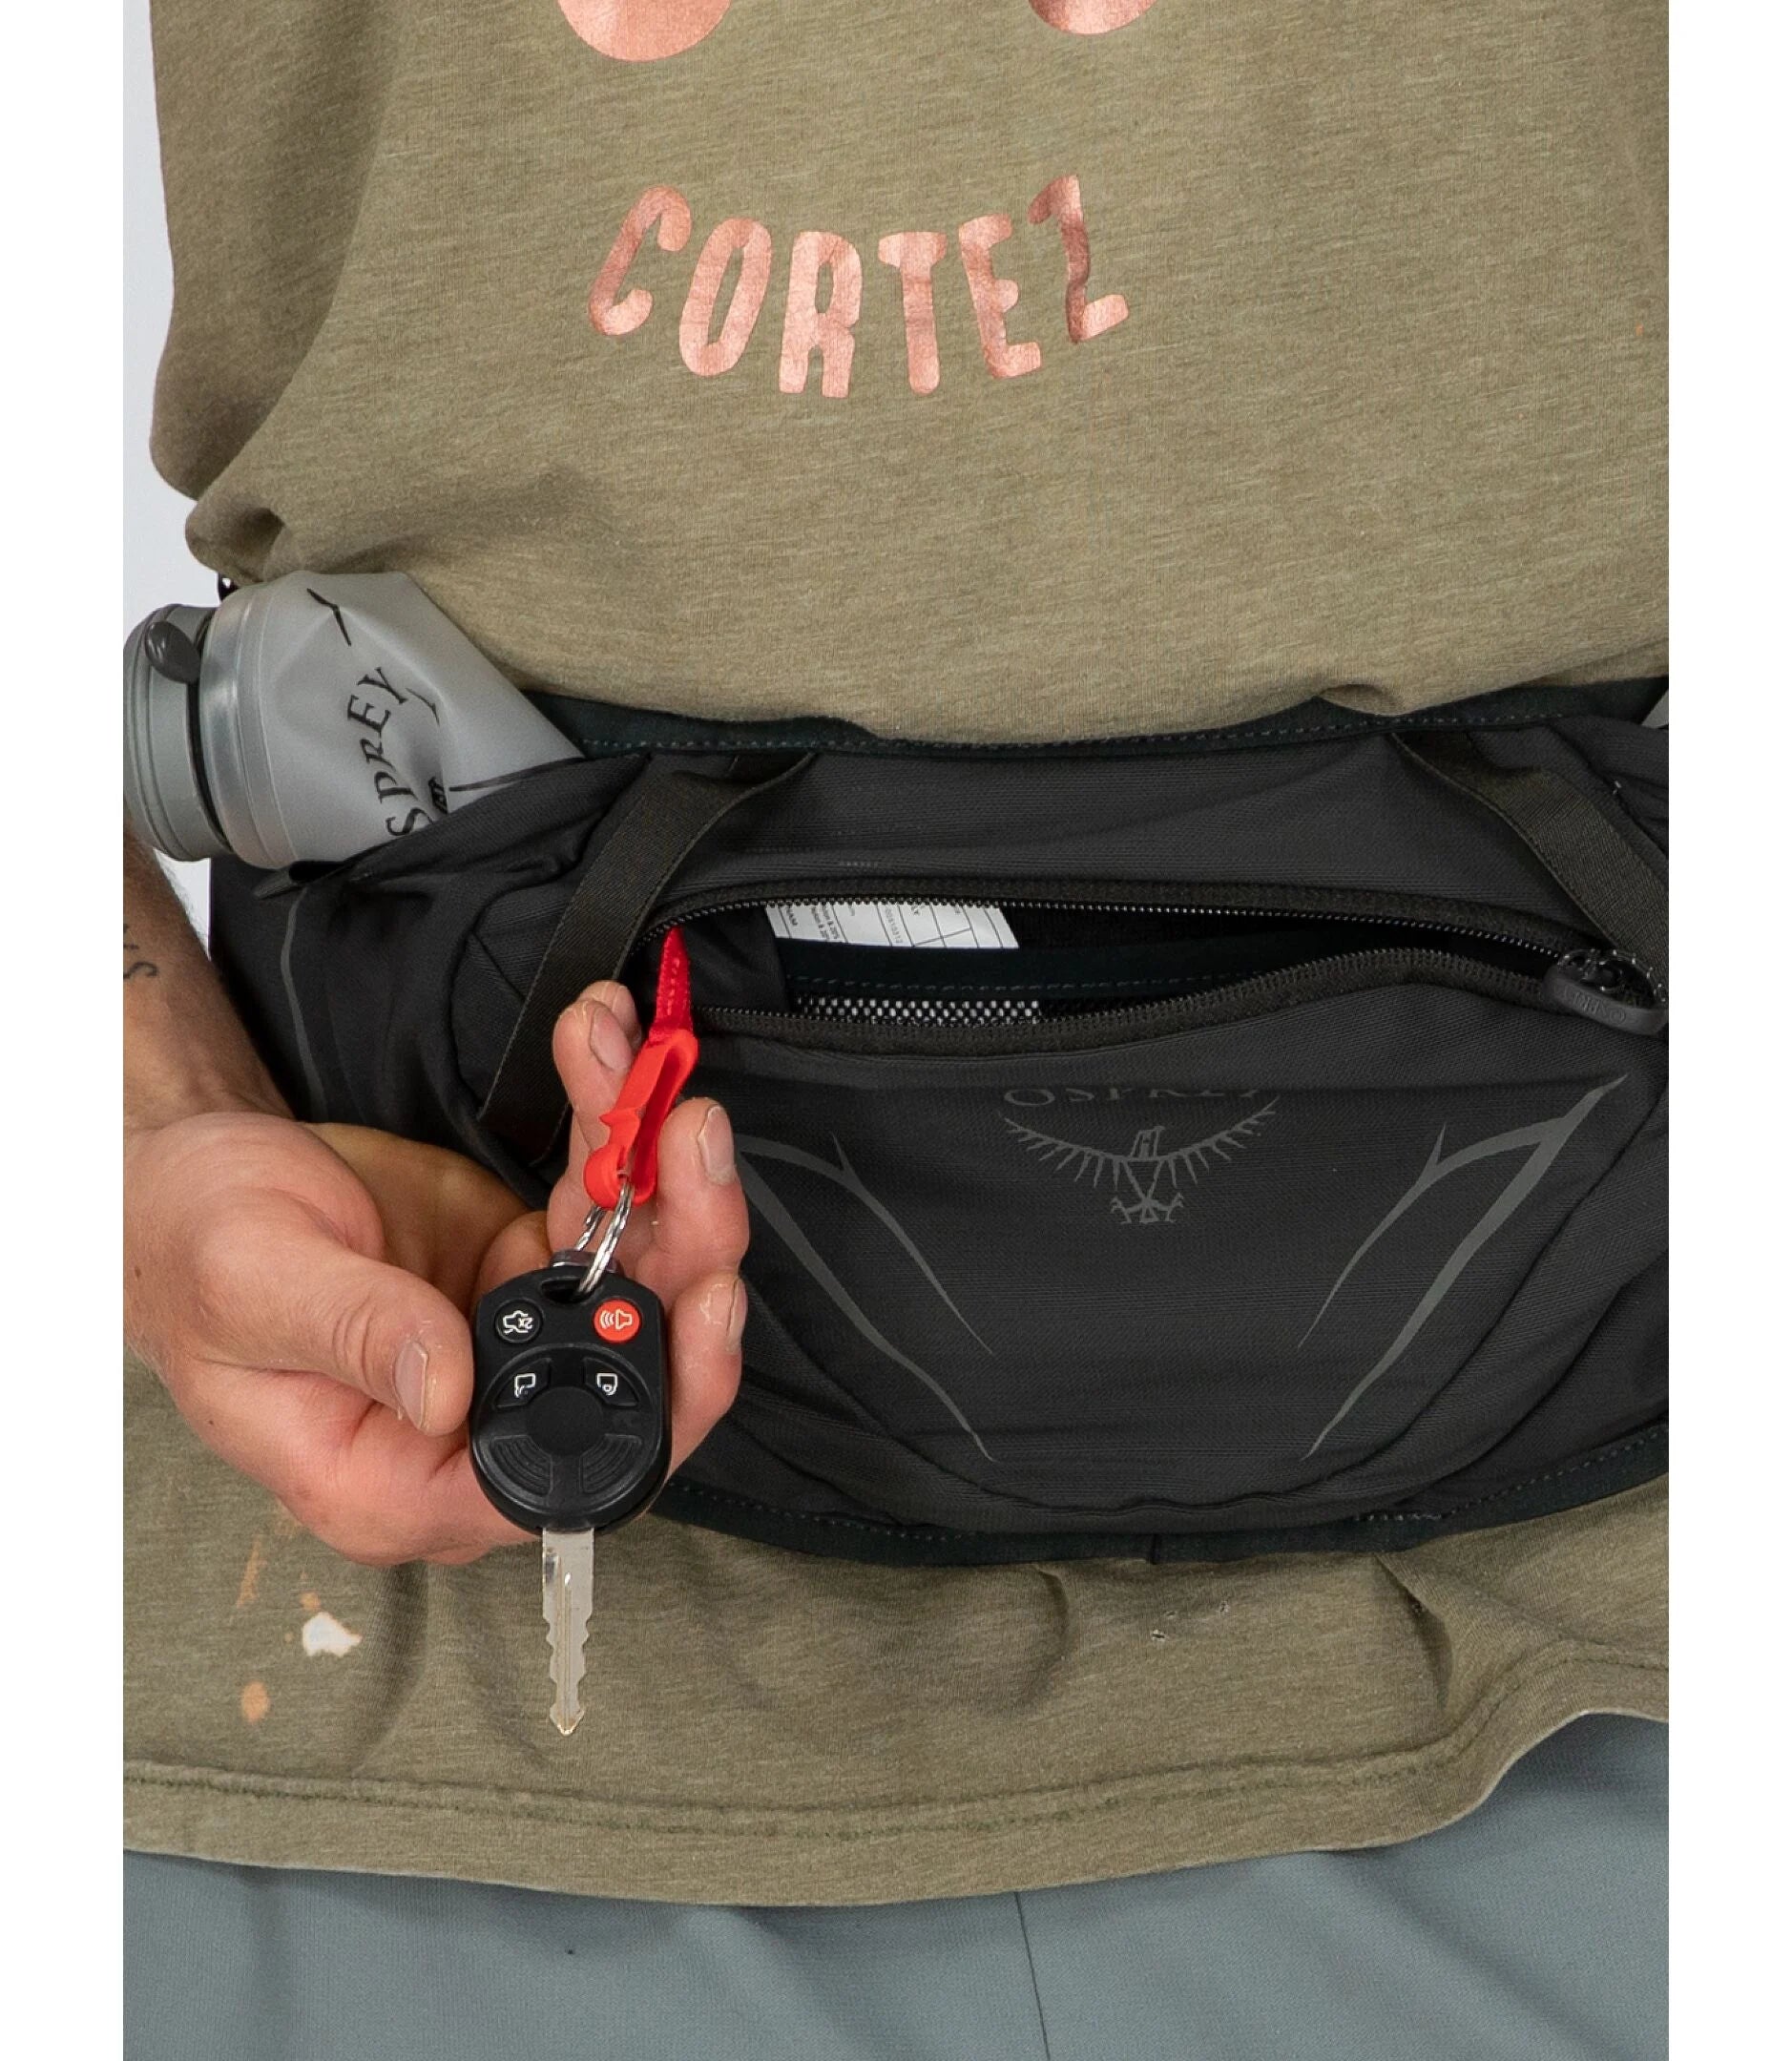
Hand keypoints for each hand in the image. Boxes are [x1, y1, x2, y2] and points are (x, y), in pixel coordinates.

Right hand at [124, 989, 747, 1566]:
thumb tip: (451, 1391)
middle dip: (686, 1247)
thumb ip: (358, 1334)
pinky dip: (610, 1125)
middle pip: (636, 1366)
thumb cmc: (191, 1255)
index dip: (663, 1395)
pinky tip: (606, 1056)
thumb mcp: (257, 1287)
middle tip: (688, 1144)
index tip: (702, 1295)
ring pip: (639, 1275)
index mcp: (401, 1480)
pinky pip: (599, 1205)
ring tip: (646, 1074)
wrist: (187, 1187)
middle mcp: (477, 1425)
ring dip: (657, 1168)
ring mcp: (514, 1342)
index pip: (571, 1471)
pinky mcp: (526, 1268)